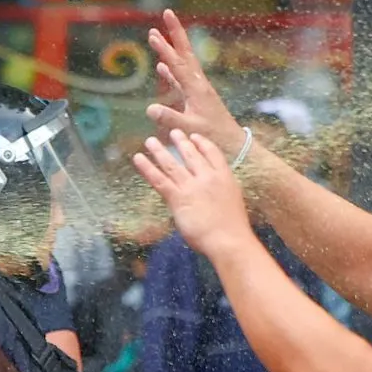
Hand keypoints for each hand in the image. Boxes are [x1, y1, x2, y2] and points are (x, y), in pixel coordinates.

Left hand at [134, 130, 254, 260]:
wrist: (229, 240)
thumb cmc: (233, 228)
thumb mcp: (231, 202)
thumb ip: (219, 194)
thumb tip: (209, 196)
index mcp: (224, 177)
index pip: (213, 153)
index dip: (203, 143)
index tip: (195, 136)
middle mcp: (207, 177)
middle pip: (191, 155)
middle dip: (181, 142)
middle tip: (173, 131)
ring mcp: (191, 187)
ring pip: (172, 165)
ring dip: (159, 151)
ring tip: (150, 141)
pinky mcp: (178, 198)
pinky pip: (159, 179)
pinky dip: (147, 168)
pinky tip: (139, 158)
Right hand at [145, 10, 249, 160]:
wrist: (232, 142)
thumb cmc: (213, 135)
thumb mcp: (190, 128)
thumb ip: (170, 118)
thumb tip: (150, 108)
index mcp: (196, 88)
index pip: (177, 64)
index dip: (165, 49)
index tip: (153, 33)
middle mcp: (198, 84)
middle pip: (184, 52)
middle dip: (175, 33)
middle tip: (167, 13)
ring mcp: (197, 89)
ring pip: (182, 62)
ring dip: (171, 48)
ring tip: (159, 36)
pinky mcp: (196, 96)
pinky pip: (180, 78)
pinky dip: (170, 70)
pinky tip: (161, 67)